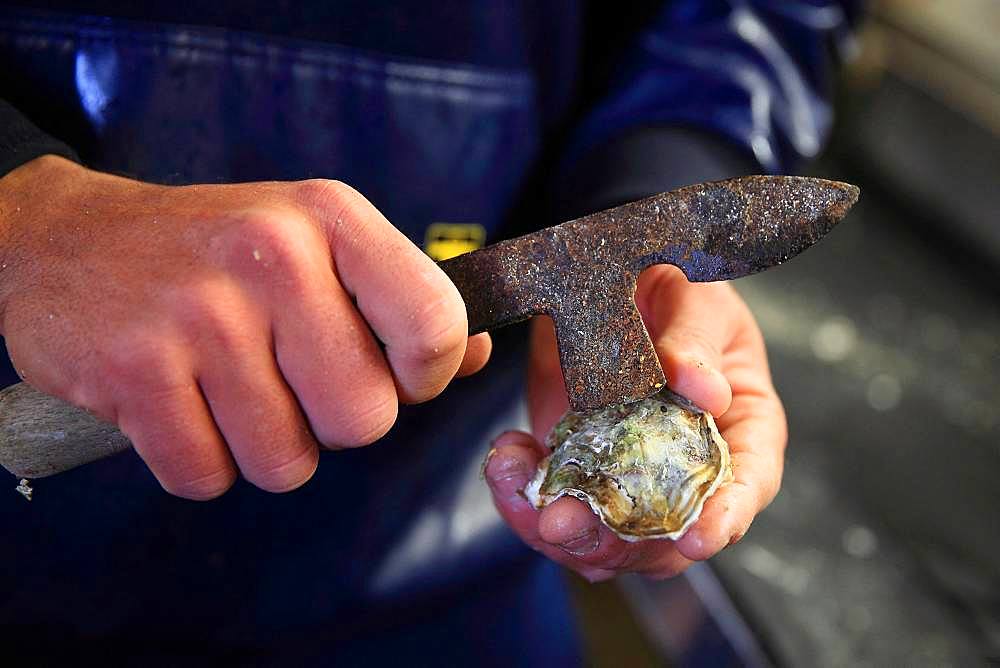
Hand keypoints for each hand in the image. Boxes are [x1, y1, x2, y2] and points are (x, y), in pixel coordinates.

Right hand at [0, 156, 489, 497]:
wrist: (67, 240)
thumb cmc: (214, 251)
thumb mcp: (315, 240)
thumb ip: (400, 298)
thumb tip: (478, 354)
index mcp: (332, 219)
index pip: (436, 324)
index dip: (427, 375)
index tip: (396, 374)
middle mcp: (271, 256)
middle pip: (365, 418)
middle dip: (332, 421)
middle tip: (287, 378)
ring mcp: (199, 313)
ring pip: (287, 461)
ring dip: (262, 444)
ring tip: (227, 386)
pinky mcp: (135, 369)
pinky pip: (206, 476)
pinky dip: (198, 459)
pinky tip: (179, 403)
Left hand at [485, 265, 785, 580]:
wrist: (610, 277)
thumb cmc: (673, 286)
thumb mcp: (696, 299)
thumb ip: (696, 341)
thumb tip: (707, 390)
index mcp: (740, 428)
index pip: (746, 486)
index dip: (725, 519)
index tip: (695, 537)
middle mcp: (686, 466)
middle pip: (664, 535)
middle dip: (613, 540)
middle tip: (563, 520)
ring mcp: (628, 474)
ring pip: (602, 537)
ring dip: (556, 527)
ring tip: (516, 478)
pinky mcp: (577, 467)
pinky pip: (552, 504)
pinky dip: (522, 495)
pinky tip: (508, 460)